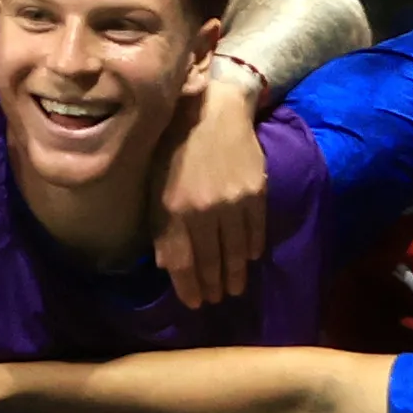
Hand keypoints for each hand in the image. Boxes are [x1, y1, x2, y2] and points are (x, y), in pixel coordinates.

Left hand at [155, 79, 275, 308]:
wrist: (212, 110)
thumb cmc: (174, 147)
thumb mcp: (156, 186)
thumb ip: (162, 226)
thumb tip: (168, 264)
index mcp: (174, 209)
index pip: (183, 262)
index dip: (189, 287)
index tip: (195, 303)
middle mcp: (204, 211)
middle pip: (211, 261)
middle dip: (213, 285)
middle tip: (216, 299)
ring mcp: (233, 202)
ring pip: (236, 251)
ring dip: (236, 274)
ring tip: (234, 288)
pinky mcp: (256, 192)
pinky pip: (256, 230)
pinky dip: (252, 248)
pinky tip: (249, 258)